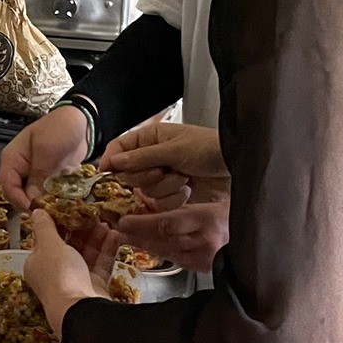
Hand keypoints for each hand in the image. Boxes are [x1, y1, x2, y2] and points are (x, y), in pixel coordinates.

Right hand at [0, 105, 91, 209]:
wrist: (81, 122)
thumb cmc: (60, 129)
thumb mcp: (47, 150)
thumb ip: (38, 175)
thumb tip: (32, 201)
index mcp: (12, 159)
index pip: (8, 186)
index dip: (18, 200)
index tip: (33, 210)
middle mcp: (20, 170)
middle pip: (18, 195)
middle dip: (31, 205)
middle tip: (47, 213)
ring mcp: (34, 175)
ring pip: (32, 197)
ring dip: (43, 205)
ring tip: (55, 211)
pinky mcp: (47, 179)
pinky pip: (45, 195)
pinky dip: (52, 201)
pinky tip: (61, 205)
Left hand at [22, 210, 117, 339]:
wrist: (80, 310)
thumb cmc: (59, 275)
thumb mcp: (48, 245)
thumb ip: (45, 227)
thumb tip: (36, 210)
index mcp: (37, 263)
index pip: (47, 240)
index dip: (59, 223)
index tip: (71, 208)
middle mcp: (55, 272)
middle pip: (69, 246)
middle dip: (82, 229)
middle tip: (94, 214)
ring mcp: (76, 280)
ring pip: (87, 254)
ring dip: (96, 237)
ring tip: (107, 223)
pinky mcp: (94, 286)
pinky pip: (101, 264)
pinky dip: (107, 249)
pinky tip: (115, 235)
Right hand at [99, 122, 227, 201]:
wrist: (236, 165)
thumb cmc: (209, 148)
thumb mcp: (174, 149)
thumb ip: (142, 157)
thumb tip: (114, 162)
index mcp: (150, 138)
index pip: (119, 148)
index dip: (110, 160)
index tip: (106, 173)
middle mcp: (152, 158)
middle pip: (129, 174)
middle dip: (147, 176)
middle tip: (162, 170)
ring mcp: (162, 177)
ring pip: (145, 191)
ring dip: (165, 187)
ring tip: (183, 177)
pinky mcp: (172, 195)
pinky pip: (159, 203)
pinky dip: (174, 199)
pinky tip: (188, 189)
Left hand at [115, 195, 229, 273]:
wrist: (262, 233)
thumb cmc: (239, 212)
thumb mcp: (214, 202)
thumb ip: (187, 208)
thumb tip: (154, 206)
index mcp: (207, 219)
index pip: (166, 224)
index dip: (141, 224)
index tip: (123, 221)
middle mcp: (206, 241)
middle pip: (163, 240)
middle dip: (137, 235)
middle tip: (118, 229)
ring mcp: (207, 258)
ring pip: (168, 252)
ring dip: (145, 245)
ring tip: (127, 237)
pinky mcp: (207, 268)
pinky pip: (179, 260)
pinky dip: (162, 252)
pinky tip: (150, 247)